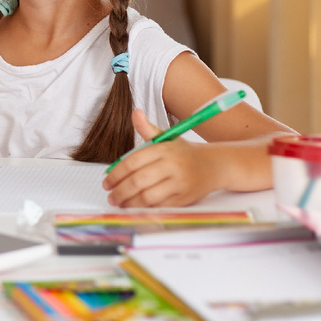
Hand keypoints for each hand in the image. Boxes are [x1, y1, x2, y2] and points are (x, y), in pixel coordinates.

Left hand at [101, 109, 219, 207]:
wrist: (213, 165)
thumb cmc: (183, 153)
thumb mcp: (166, 137)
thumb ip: (147, 128)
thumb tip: (135, 112)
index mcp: (164, 149)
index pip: (133, 162)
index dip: (116, 174)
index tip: (106, 182)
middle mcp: (172, 165)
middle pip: (138, 181)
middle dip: (120, 191)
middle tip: (111, 196)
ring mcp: (179, 183)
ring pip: (148, 196)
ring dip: (130, 202)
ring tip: (120, 203)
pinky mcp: (184, 199)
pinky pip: (160, 206)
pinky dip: (145, 209)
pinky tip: (135, 208)